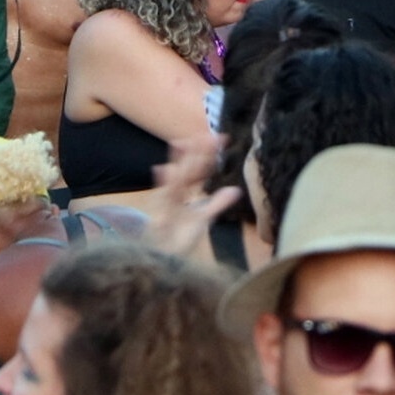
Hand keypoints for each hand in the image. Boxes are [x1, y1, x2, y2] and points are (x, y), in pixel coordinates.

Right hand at [142, 135, 243, 261]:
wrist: (162, 259)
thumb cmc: (180, 237)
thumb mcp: (202, 219)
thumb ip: (217, 203)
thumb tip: (236, 190)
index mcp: (185, 192)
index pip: (199, 169)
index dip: (209, 154)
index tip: (221, 137)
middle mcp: (174, 195)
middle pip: (186, 170)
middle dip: (195, 152)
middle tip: (207, 135)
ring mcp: (165, 206)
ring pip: (174, 182)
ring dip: (179, 164)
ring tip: (182, 144)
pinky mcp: (158, 219)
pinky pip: (160, 201)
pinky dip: (162, 186)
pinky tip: (163, 169)